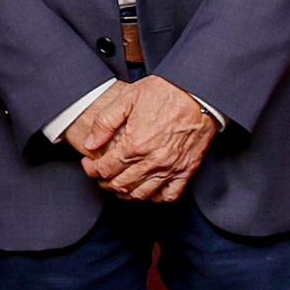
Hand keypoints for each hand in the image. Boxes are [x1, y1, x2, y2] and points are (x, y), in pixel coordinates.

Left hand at [80, 75, 219, 204]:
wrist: (200, 92)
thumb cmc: (167, 91)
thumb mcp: (128, 97)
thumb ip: (105, 122)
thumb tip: (90, 143)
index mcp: (136, 144)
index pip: (105, 169)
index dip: (91, 169)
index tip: (89, 164)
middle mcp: (153, 161)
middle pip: (120, 185)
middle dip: (105, 182)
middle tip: (101, 174)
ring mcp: (171, 168)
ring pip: (141, 195)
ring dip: (126, 193)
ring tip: (119, 184)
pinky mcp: (187, 170)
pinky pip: (169, 195)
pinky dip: (155, 197)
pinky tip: (148, 190)